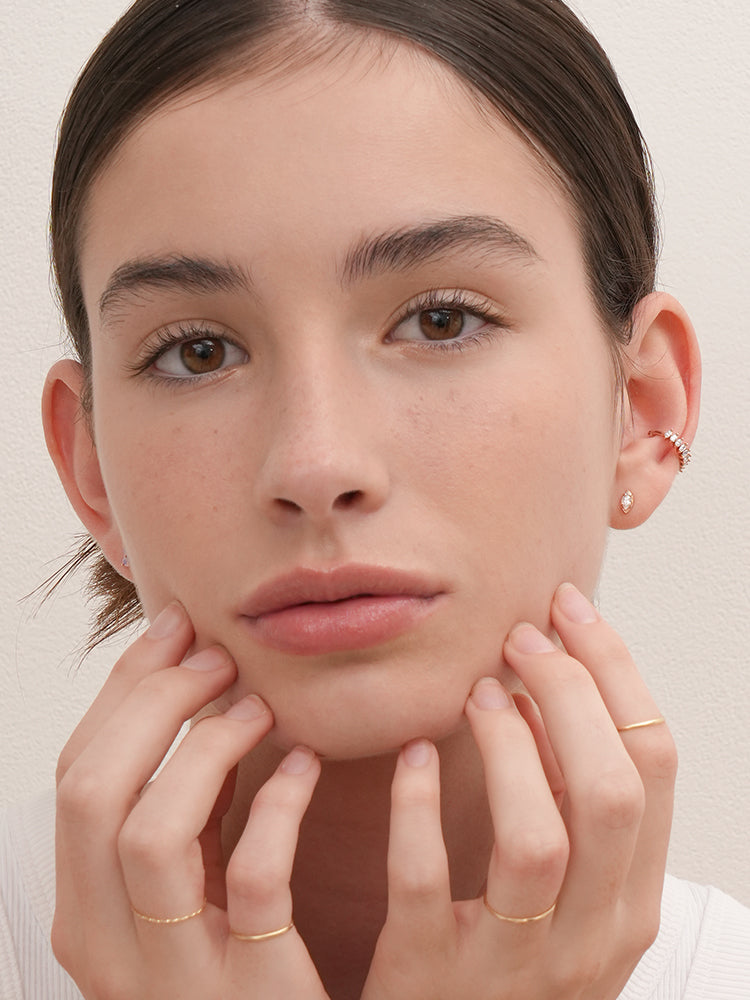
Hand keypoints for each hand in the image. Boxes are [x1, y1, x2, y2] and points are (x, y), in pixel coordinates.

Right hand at [52, 602, 329, 999]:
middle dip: (153, 703)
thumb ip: (180, 808)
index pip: (74, 775)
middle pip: (92, 792)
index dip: (122, 690)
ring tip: (260, 710)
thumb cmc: (241, 956)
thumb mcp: (190, 882)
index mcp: (85, 908)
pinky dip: (279, 804)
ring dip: (204, 748)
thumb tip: (193, 691)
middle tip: (218, 660)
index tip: (176, 630)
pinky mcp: (252, 993)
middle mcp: (107, 947)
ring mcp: (174, 978)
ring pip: (148, 832)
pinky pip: (254, 877)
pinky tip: (307, 766)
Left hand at [361, 583, 675, 999]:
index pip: (655, 765)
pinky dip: (418, 803)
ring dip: (509, 747)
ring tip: (477, 695)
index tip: (571, 613)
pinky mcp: (432, 974)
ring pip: (536, 839)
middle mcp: (590, 937)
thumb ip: (577, 806)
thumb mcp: (575, 893)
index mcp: (632, 902)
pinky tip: (413, 754)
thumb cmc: (513, 957)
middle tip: (521, 640)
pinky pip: (426, 877)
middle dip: (571, 693)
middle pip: (610, 793)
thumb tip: (559, 691)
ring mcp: (515, 965)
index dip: (616, 674)